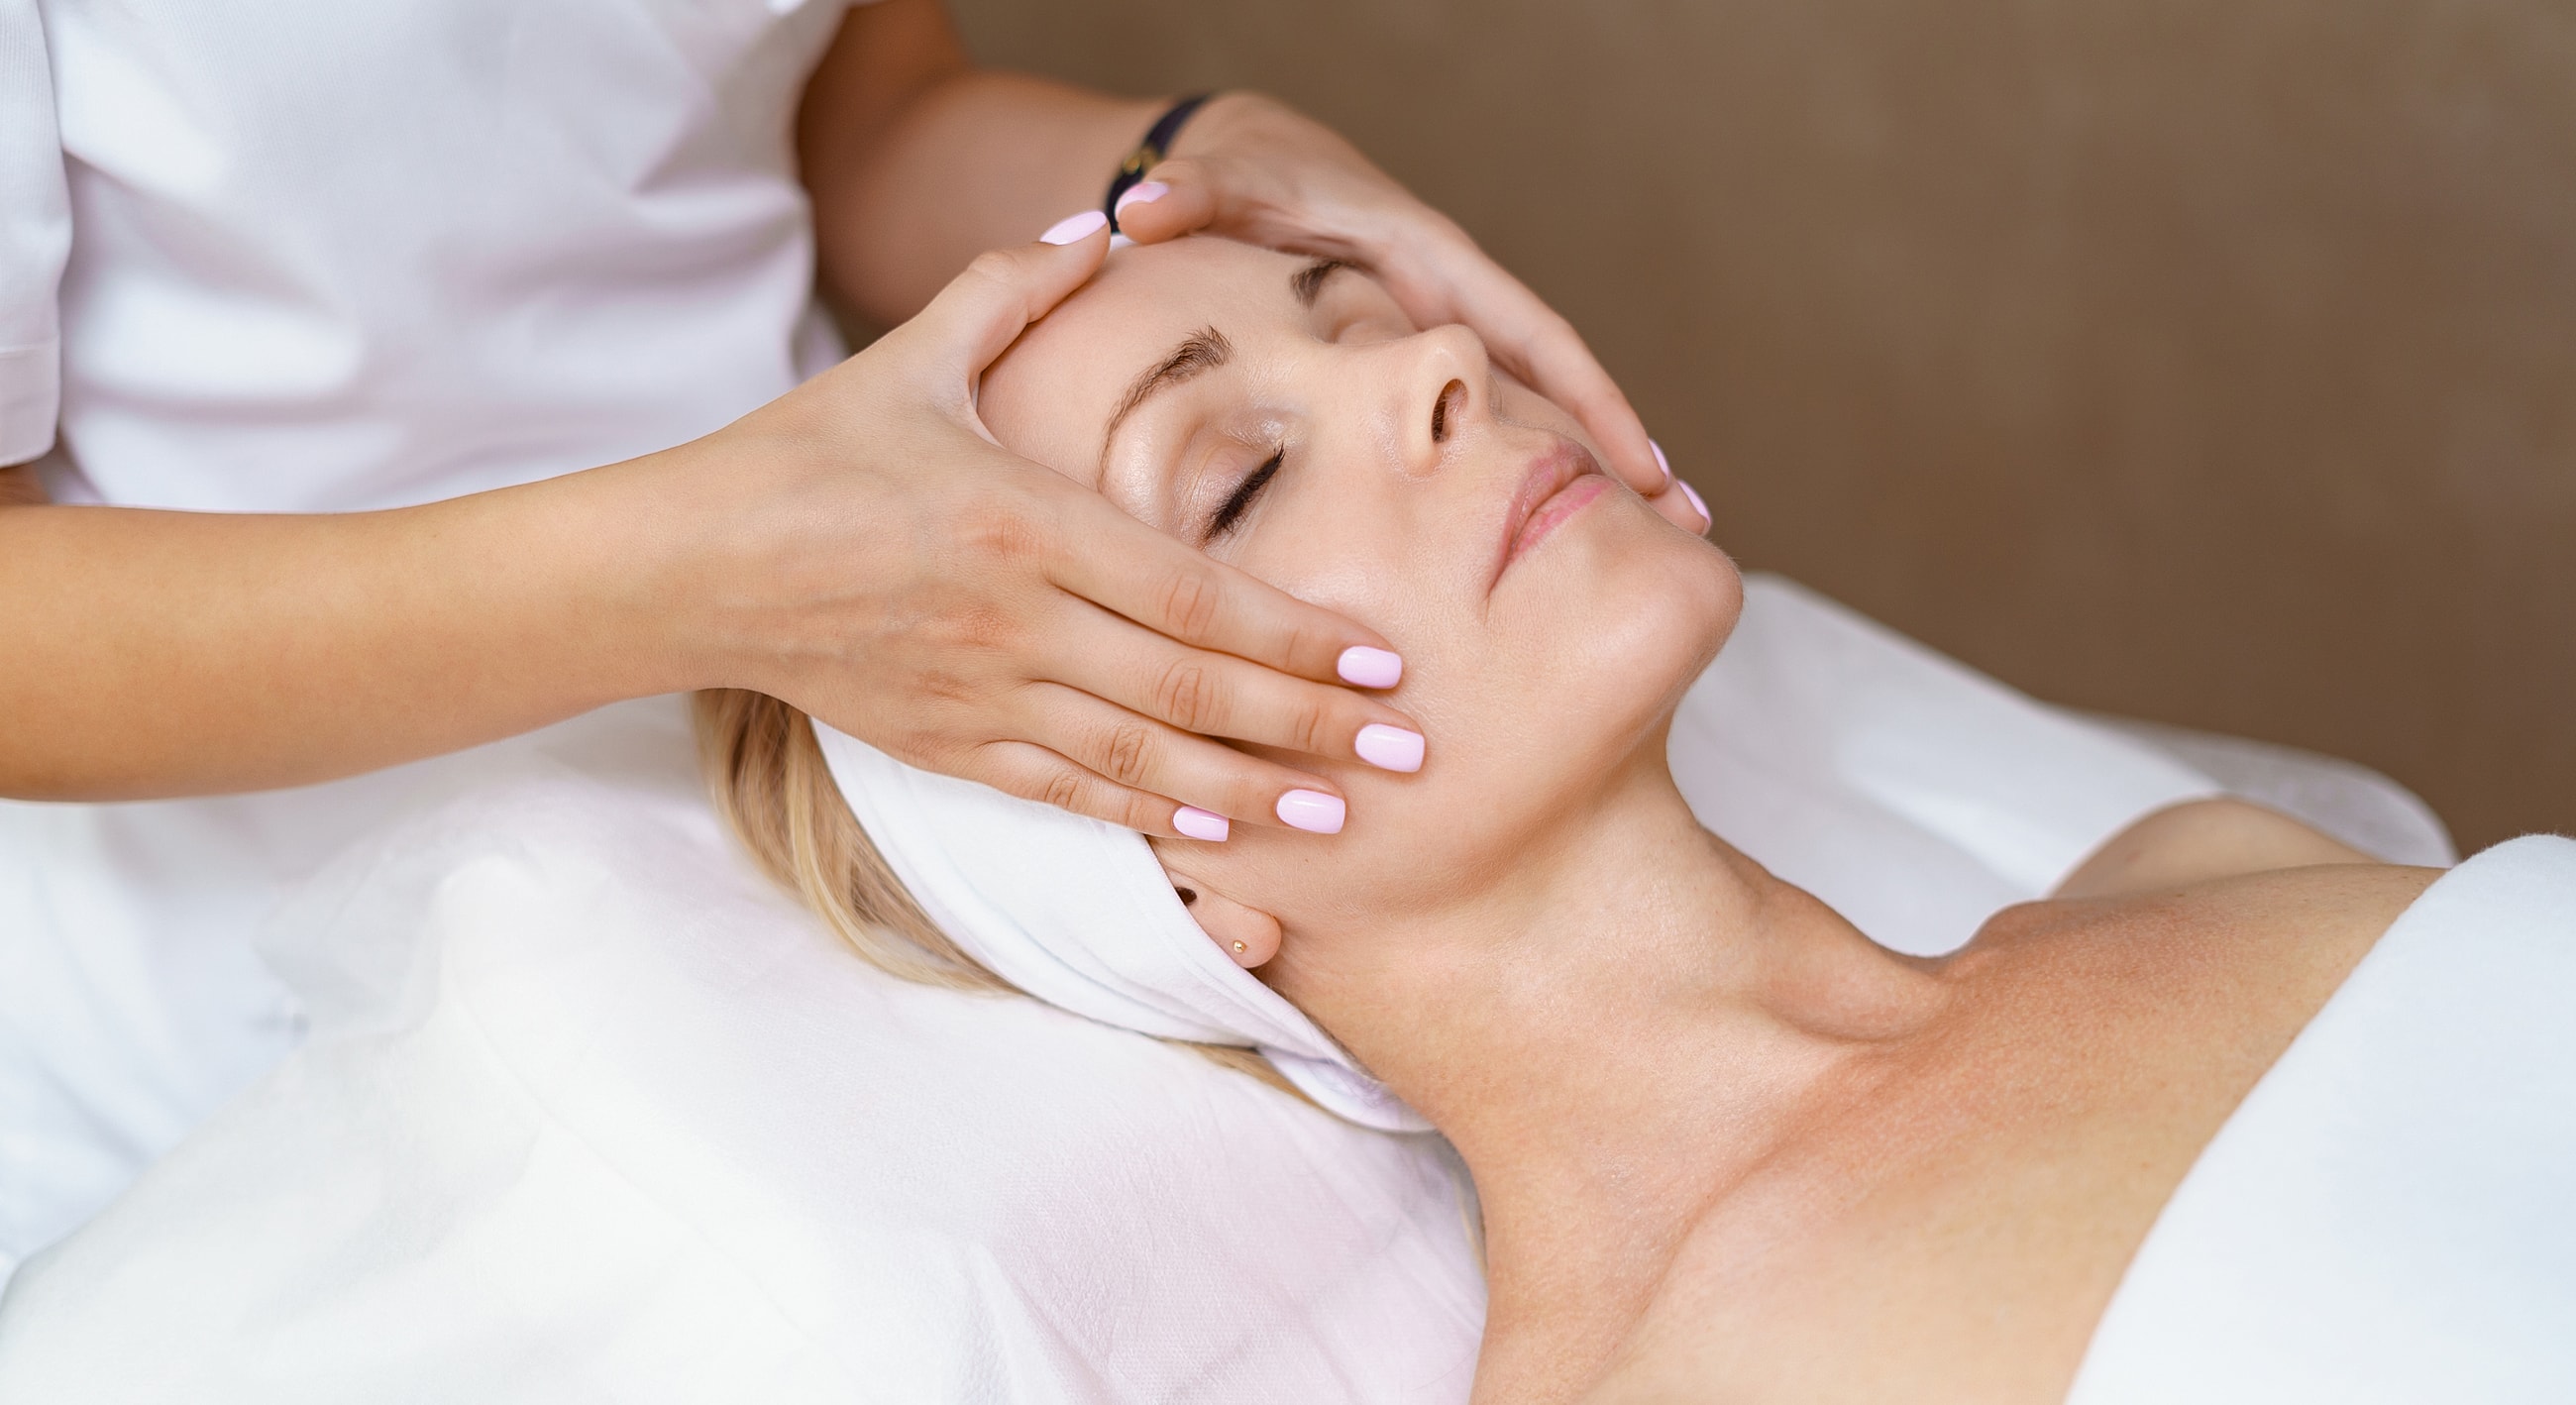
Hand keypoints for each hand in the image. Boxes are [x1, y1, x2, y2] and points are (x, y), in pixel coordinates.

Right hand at [654, 216, 1420, 837]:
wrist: (691, 565)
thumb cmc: (809, 453)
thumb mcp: (914, 356)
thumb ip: (1014, 287)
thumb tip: (1105, 226)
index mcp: (1024, 522)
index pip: (1192, 593)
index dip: (1293, 636)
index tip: (1377, 661)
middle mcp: (1016, 621)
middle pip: (1191, 689)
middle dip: (1310, 728)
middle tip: (1408, 756)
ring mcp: (982, 695)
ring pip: (1141, 758)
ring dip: (1250, 793)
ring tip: (1339, 819)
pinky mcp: (948, 747)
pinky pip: (1067, 793)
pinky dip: (1148, 818)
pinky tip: (1218, 833)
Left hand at [1110, 92, 1709, 534]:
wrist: (1259, 173)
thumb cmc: (1251, 183)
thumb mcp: (1226, 189)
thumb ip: (1192, 203)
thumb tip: (1140, 212)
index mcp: (1431, 263)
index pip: (1528, 337)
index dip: (1587, 400)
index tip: (1637, 464)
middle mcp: (1459, 303)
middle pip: (1558, 384)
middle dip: (1624, 450)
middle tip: (1686, 527)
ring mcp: (1452, 340)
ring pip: (1537, 412)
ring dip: (1601, 470)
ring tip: (1666, 546)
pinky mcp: (1433, 371)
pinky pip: (1496, 427)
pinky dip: (1541, 471)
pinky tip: (1571, 538)